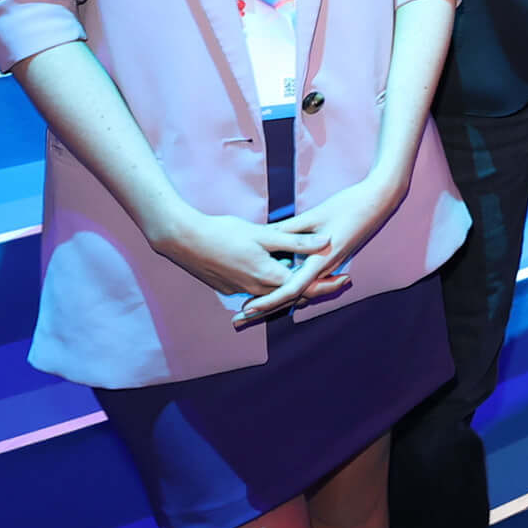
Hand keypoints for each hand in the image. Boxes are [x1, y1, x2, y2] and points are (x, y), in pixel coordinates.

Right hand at [148, 205, 329, 319]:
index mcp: (268, 276)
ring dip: (294, 289)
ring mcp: (241, 291)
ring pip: (275, 294)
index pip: (305, 287)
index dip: (326, 284)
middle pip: (293, 295)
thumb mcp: (263, 234)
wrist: (184, 240)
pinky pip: (258, 292)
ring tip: (312, 277)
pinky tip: (278, 276)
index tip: (344, 279)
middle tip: (338, 280)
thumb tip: (326, 241)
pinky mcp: (229, 288)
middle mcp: (256, 289)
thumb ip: (296, 240)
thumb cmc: (223, 232)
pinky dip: (273, 288)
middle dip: (317, 289)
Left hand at [262, 170, 409, 315]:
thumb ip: (291, 230)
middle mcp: (325, 268)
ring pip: (300, 291)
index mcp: (321, 260)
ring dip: (276, 300)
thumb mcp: (315, 215)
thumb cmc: (349, 205)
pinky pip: (308, 280)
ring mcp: (330, 265)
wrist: (379, 201)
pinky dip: (290, 287)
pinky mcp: (331, 259)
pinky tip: (276, 286)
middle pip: (293, 297)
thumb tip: (264, 238)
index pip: (291, 288)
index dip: (268, 300)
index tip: (248, 310)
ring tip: (251, 308)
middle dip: (266, 308)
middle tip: (239, 320)